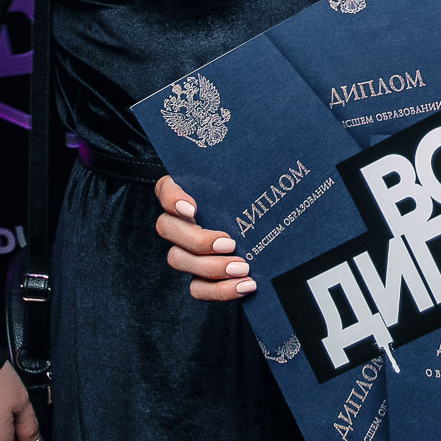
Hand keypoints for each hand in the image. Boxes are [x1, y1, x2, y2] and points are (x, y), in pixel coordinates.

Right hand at [155, 175, 255, 300]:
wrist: (266, 223)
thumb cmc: (255, 194)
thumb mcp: (252, 178)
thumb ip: (252, 166)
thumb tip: (275, 149)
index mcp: (188, 192)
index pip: (166, 188)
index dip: (173, 198)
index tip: (192, 208)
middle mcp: (180, 220)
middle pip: (167, 229)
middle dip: (198, 239)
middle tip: (229, 242)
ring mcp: (186, 249)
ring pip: (178, 260)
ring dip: (211, 267)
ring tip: (242, 267)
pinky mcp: (199, 275)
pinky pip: (197, 288)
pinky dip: (220, 290)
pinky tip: (244, 285)